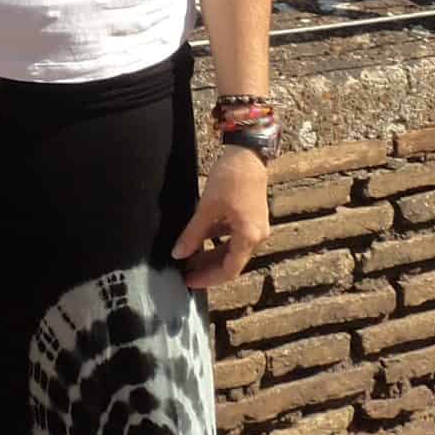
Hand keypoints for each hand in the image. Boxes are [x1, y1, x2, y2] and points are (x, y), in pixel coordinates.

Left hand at [172, 147, 268, 290]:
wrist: (248, 153)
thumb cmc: (231, 178)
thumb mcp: (207, 208)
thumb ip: (193, 234)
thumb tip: (178, 254)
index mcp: (249, 237)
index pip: (228, 271)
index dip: (207, 278)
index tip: (188, 280)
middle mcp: (256, 237)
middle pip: (231, 262)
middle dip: (207, 268)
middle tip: (184, 271)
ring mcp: (255, 228)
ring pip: (231, 250)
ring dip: (210, 255)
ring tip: (188, 257)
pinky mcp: (250, 219)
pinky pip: (232, 237)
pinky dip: (216, 241)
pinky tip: (198, 240)